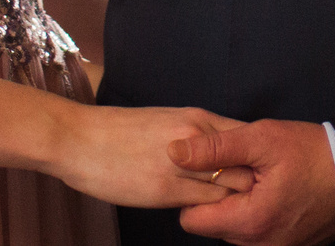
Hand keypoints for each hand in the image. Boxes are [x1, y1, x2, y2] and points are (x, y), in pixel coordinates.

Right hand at [52, 105, 252, 211]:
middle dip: (254, 185)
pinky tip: (207, 215)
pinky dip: (213, 212)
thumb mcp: (165, 121)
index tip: (257, 176)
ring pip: (231, 188)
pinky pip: (206, 205)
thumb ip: (196, 137)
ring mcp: (181, 165)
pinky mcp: (164, 190)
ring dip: (235, 202)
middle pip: (247, 165)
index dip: (256, 161)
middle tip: (253, 200)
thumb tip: (218, 152)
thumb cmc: (118, 132)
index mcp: (196, 119)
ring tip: (233, 212)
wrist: (78, 138)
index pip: (247, 139)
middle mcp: (195, 138)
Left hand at [170, 120, 334, 245]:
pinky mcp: (286, 245)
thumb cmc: (315, 155)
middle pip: (212, 224)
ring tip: (261, 176)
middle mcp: (258, 245)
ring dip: (239, 203)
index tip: (212, 169)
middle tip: (244, 168)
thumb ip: (215, 148)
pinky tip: (274, 188)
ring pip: (233, 227)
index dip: (195, 190)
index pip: (190, 219)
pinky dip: (257, 210)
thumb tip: (174, 152)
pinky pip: (255, 231)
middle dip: (219, 196)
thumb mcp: (262, 139)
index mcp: (249, 222)